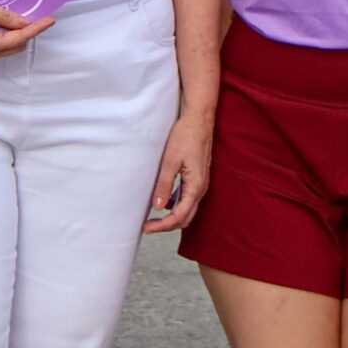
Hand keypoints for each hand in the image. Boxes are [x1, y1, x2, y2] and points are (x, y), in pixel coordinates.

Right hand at [0, 0, 53, 63]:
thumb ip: (4, 16)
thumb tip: (24, 22)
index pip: (19, 38)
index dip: (36, 29)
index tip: (50, 20)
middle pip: (15, 45)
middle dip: (25, 31)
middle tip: (34, 13)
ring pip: (5, 46)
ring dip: (12, 32)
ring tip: (13, 14)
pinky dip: (1, 34)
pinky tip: (0, 19)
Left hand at [142, 111, 211, 234]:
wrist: (199, 120)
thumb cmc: (185, 137)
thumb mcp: (170, 161)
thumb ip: (164, 185)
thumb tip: (158, 207)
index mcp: (195, 186)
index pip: (179, 216)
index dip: (162, 225)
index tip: (146, 228)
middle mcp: (201, 188)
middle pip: (185, 218)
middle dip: (167, 225)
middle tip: (148, 227)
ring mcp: (201, 184)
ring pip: (187, 209)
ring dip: (172, 216)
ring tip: (153, 217)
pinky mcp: (198, 178)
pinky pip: (188, 198)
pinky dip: (176, 205)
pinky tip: (164, 201)